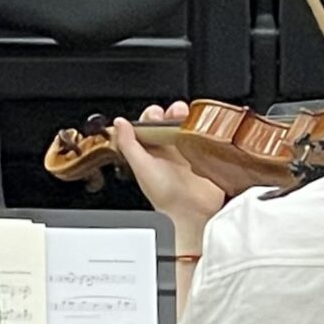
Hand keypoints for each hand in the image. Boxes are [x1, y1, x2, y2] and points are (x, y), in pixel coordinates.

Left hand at [111, 102, 225, 244]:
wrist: (191, 212)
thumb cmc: (165, 196)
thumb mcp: (141, 167)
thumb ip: (128, 144)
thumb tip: (118, 123)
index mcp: (151, 151)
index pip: (149, 125)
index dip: (151, 116)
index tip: (156, 114)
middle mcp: (169, 150)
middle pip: (170, 121)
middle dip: (172, 112)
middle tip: (175, 113)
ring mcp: (188, 153)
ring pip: (187, 127)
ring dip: (189, 118)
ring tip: (189, 117)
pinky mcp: (204, 156)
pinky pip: (206, 137)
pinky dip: (206, 129)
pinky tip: (204, 127)